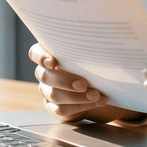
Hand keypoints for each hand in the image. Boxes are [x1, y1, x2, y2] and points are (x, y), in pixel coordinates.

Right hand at [28, 44, 145, 123]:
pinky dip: (80, 106)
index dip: (41, 57)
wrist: (97, 87)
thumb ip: (90, 46)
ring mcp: (47, 92)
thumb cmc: (92, 64)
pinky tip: (96, 102)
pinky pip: (61, 110)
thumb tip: (111, 36)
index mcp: (49, 55)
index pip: (35, 53)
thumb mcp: (90, 54)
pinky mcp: (54, 108)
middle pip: (45, 76)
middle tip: (84, 84)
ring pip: (54, 95)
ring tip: (96, 95)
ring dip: (77, 96)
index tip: (53, 61)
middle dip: (65, 81)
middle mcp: (45, 73)